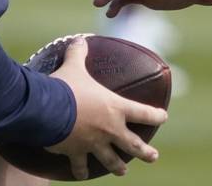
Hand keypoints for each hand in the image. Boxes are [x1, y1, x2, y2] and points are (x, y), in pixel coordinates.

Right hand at [46, 36, 166, 177]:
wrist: (47, 109)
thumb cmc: (66, 86)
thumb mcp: (74, 66)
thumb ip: (79, 53)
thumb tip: (78, 40)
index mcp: (115, 107)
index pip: (142, 112)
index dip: (155, 116)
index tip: (163, 118)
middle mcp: (109, 129)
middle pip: (133, 144)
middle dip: (145, 152)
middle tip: (153, 156)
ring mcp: (94, 143)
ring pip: (111, 160)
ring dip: (118, 167)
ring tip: (123, 172)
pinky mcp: (76, 153)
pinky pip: (80, 165)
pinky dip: (81, 171)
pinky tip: (82, 176)